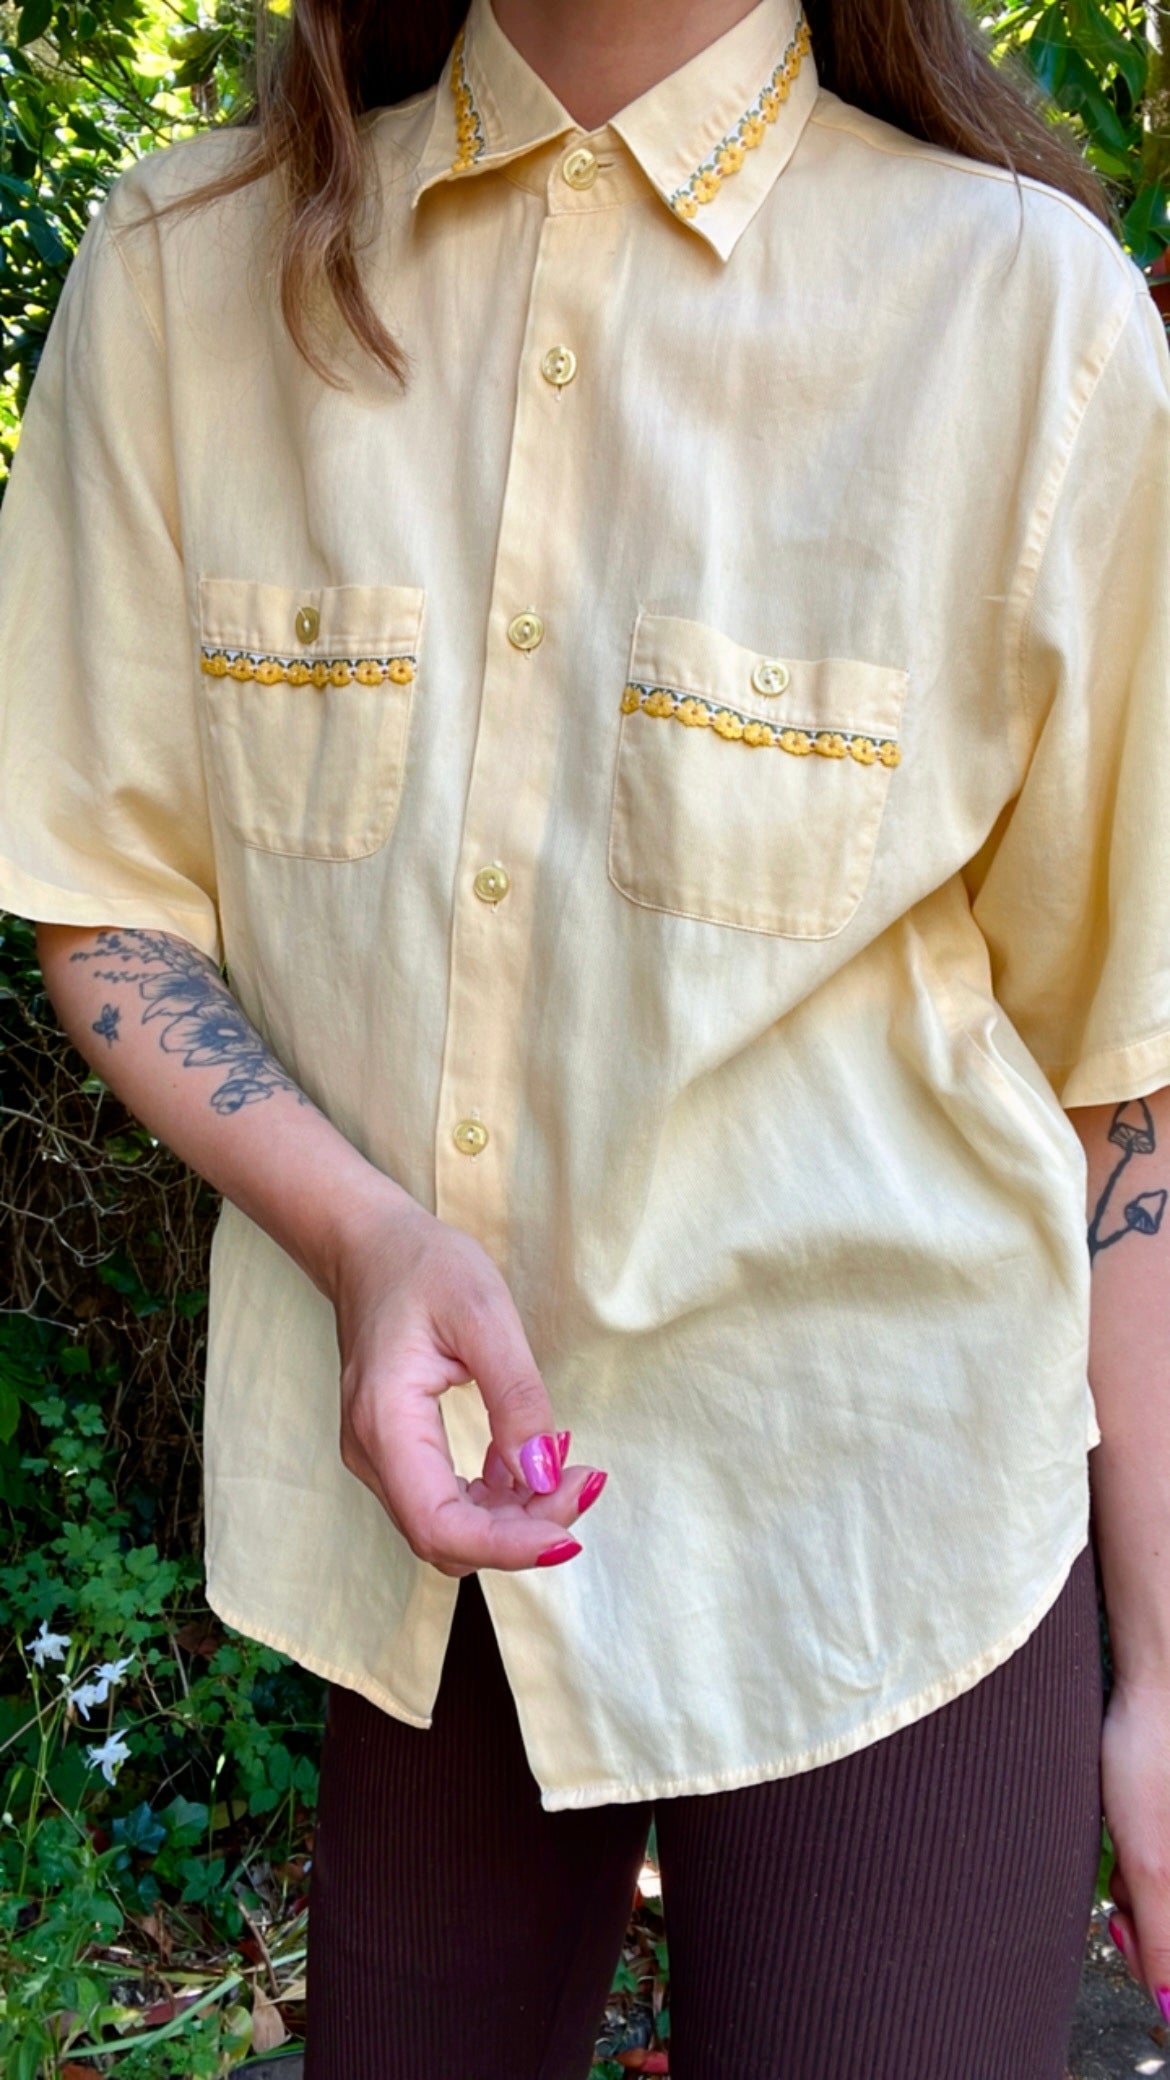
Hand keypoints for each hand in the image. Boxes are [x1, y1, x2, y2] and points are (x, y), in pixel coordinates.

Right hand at [325, 1184, 606, 1576]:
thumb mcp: (484, 1312)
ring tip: (567, 1473)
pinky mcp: (398, 1453)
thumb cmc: (423, 1268)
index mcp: (386, 1422)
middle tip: (583, 1483)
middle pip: (447, 1537)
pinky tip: (531, 1464)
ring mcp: (381, 1459)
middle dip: (521, 1531)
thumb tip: (543, 1472)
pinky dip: (496, 1501)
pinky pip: (447, 1502)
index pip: (439, 1525)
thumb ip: (516, 1395)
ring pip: (450, 1528)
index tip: (568, 1532)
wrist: (370, 1248)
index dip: (506, 1546)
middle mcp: (373, 1454)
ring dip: (514, 1520)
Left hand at [1100, 1676, 1169, 2018]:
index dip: (1154, 1961)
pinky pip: (1169, 1867)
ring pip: (1169, 1898)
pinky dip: (1146, 1862)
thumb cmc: (1151, 1759)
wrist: (1158, 1681)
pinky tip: (1130, 1834)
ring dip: (1141, 1890)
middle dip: (1144, 1921)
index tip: (1122, 1929)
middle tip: (1117, 1896)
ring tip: (1122, 1853)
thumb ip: (1165, 1940)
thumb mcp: (1151, 1861)